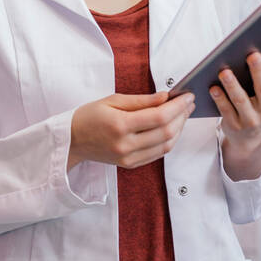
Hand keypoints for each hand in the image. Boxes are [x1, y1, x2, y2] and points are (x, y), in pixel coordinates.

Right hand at [69, 91, 194, 169]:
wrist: (71, 140)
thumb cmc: (89, 116)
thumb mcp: (112, 100)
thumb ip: (142, 100)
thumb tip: (166, 97)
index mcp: (119, 125)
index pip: (159, 117)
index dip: (177, 106)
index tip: (187, 96)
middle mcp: (125, 145)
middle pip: (166, 132)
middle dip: (182, 116)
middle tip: (188, 103)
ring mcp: (128, 157)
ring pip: (166, 146)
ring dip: (179, 129)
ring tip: (183, 114)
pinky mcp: (130, 164)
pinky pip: (158, 154)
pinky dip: (170, 141)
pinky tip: (172, 128)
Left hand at [211, 40, 260, 178]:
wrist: (251, 138)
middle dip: (258, 71)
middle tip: (252, 54)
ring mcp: (252, 119)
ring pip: (241, 100)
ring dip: (232, 85)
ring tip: (224, 71)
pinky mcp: (235, 125)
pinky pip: (225, 110)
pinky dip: (219, 98)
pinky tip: (213, 87)